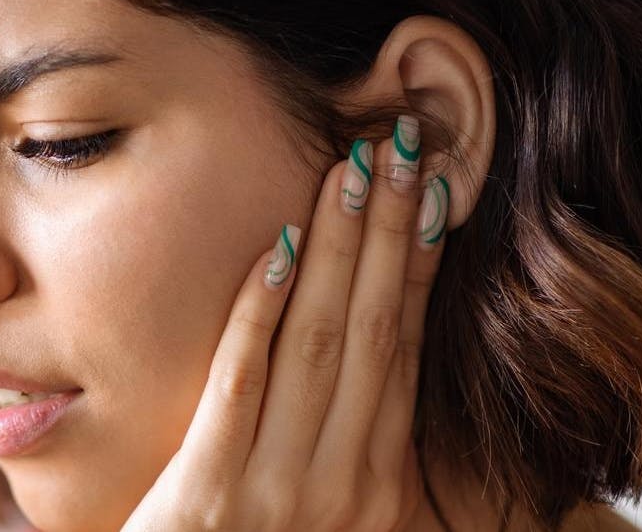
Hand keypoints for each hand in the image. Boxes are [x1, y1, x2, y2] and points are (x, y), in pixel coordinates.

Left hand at [122, 117, 450, 531]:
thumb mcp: (321, 512)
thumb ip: (348, 443)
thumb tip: (377, 339)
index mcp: (381, 488)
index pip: (408, 350)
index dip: (420, 264)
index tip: (432, 188)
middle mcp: (347, 489)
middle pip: (378, 332)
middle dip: (392, 233)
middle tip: (403, 146)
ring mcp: (281, 493)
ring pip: (320, 344)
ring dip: (338, 248)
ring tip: (350, 170)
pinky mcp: (209, 495)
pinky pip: (242, 382)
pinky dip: (262, 310)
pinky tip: (277, 246)